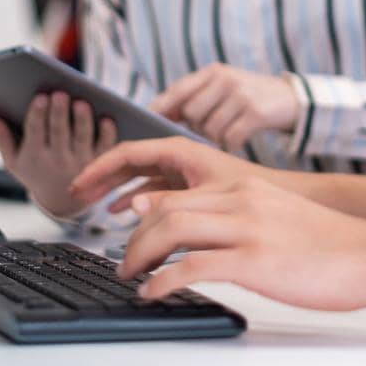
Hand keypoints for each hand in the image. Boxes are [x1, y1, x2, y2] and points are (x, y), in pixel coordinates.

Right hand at [0, 91, 116, 217]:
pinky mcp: (101, 160)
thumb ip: (1, 138)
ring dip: (82, 120)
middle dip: (59, 113)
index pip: (35, 132)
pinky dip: (107, 133)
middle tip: (60, 93)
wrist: (63, 201)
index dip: (37, 114)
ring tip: (81, 102)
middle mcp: (58, 159)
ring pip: (82, 137)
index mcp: (35, 155)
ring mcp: (81, 161)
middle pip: (59, 132)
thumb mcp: (13, 160)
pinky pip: (105, 146)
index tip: (39, 97)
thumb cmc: (36, 173)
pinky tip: (106, 117)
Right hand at [70, 136, 263, 212]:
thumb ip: (168, 201)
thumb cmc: (255, 192)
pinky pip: (154, 192)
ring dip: (115, 191)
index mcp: (181, 149)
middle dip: (101, 178)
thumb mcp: (208, 196)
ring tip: (92, 206)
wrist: (290, 201)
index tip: (77, 184)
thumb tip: (130, 208)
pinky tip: (122, 215)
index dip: (98, 168)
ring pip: (140, 179)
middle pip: (129, 163)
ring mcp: (185, 173)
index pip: (127, 152)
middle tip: (75, 195)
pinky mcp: (192, 189)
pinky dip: (135, 202)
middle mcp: (180, 157)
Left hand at [117, 176, 365, 310]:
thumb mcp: (276, 214)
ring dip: (138, 256)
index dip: (141, 209)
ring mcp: (246, 227)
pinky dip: (163, 281)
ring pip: (170, 230)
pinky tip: (153, 293)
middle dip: (131, 237)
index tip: (126, 228)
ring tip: (129, 277)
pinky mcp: (253, 260)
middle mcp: (239, 198)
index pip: (175, 188)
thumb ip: (238, 212)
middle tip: (121, 261)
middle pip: (163, 208)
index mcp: (243, 185)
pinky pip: (191, 267)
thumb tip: (202, 227)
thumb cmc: (329, 243)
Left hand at [150, 63, 300, 149]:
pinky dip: (234, 143)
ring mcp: (241, 95)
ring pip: (210, 128)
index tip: (147, 123)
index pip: (179, 89)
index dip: (161, 107)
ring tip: (229, 131)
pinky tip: (241, 139)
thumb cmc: (249, 97)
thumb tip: (160, 116)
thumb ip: (197, 96)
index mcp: (213, 72)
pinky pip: (231, 138)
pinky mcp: (256, 112)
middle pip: (192, 113)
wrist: (293, 99)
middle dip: (196, 127)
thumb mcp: (224, 87)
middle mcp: (225, 79)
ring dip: (217, 137)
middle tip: (210, 130)